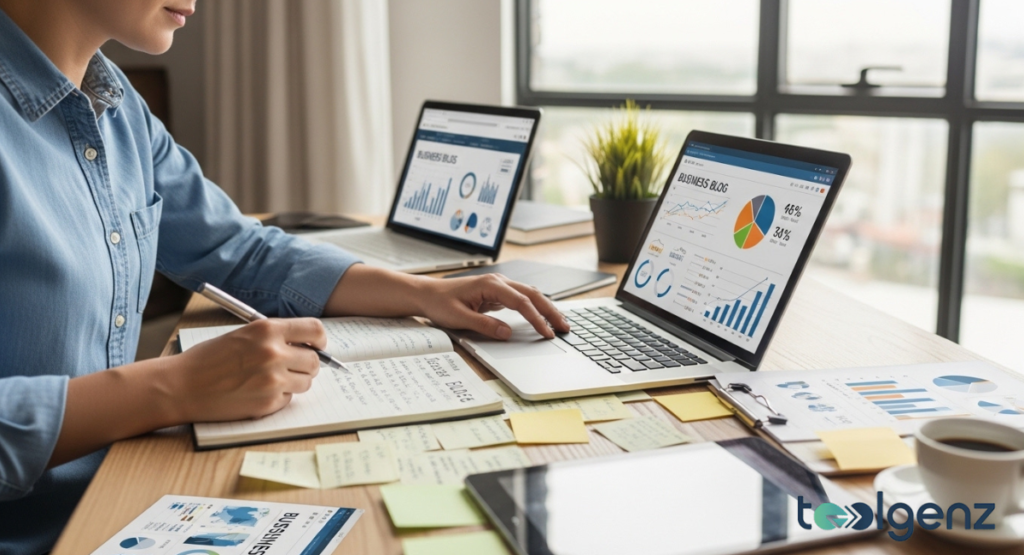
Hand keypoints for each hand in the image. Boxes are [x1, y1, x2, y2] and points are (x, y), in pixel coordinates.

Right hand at [170, 318, 325, 421]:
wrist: (180, 386)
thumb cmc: (207, 360)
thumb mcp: (242, 335)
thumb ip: (274, 338)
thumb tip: (306, 347)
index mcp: (267, 330)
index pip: (314, 330)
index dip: (319, 340)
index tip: (317, 346)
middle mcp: (274, 352)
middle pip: (314, 361)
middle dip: (306, 365)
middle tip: (291, 368)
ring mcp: (273, 379)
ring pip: (305, 382)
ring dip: (293, 383)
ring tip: (267, 380)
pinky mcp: (269, 402)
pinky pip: (288, 400)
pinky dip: (278, 398)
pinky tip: (255, 393)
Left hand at [417, 274, 570, 339]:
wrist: (428, 294)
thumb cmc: (440, 303)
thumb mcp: (459, 318)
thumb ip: (484, 325)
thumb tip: (507, 333)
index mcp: (491, 285)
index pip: (521, 302)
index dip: (536, 318)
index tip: (546, 333)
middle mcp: (499, 282)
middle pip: (533, 295)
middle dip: (550, 311)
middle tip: (565, 328)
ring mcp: (500, 287)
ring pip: (530, 295)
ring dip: (546, 308)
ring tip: (560, 324)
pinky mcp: (498, 294)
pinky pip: (522, 299)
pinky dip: (535, 308)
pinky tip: (543, 318)